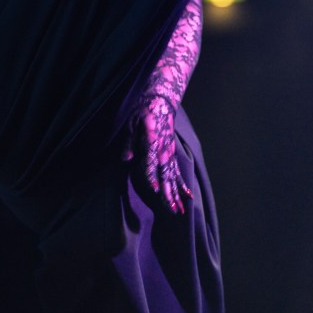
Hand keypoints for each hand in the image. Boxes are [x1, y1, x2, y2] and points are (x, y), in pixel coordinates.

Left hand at [125, 96, 192, 214]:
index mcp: (153, 141)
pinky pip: (178, 172)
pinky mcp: (172, 154)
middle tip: (172, 210)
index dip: (152, 176)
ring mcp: (170, 153)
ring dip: (176, 194)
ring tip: (180, 211)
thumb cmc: (144, 112)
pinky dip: (182, 185)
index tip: (154, 189)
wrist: (162, 102)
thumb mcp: (132, 124)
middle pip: (166, 175)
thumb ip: (129, 142)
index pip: (152, 162)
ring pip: (174, 177)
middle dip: (168, 193)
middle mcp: (164, 150)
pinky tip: (187, 196)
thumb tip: (126, 158)